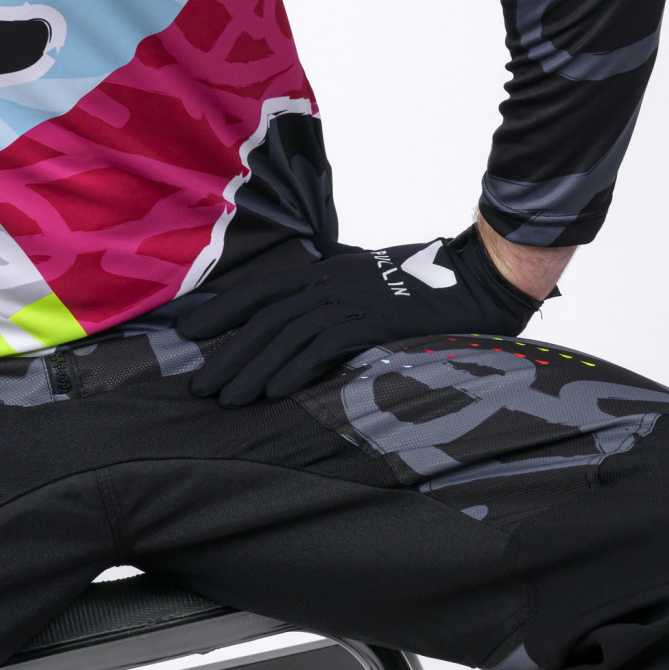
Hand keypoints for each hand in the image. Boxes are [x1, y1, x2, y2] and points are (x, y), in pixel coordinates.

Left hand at [179, 223, 545, 405]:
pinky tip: (272, 390)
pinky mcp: (373, 321)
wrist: (479, 278)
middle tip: (198, 386)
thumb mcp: (372, 277)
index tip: (189, 328)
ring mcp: (350, 300)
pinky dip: (294, 367)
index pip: (261, 289)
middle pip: (264, 318)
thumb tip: (310, 315)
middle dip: (228, 353)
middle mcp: (330, 282)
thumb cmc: (429, 282)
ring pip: (285, 335)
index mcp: (327, 271)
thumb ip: (339, 292)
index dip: (222, 307)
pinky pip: (322, 346)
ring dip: (251, 368)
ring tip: (224, 398)